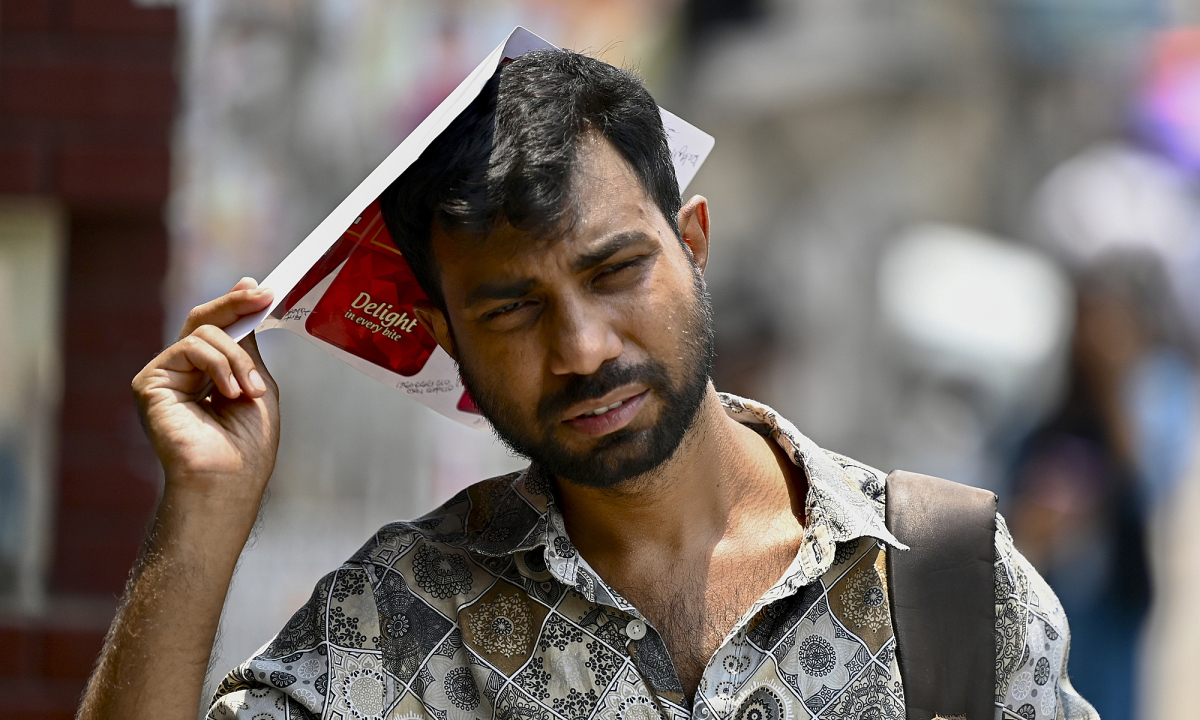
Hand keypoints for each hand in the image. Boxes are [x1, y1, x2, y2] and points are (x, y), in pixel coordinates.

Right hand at [132, 277, 279, 502]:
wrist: (229, 479)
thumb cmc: (248, 444)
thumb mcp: (257, 383)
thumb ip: (247, 347)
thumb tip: (247, 296)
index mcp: (207, 375)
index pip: (217, 329)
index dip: (235, 305)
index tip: (259, 289)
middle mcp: (183, 373)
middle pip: (203, 320)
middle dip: (234, 304)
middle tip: (262, 294)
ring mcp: (165, 376)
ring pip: (203, 332)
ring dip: (237, 358)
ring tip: (250, 391)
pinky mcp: (150, 382)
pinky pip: (189, 348)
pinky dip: (219, 365)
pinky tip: (229, 393)